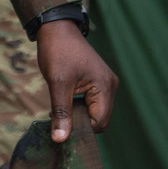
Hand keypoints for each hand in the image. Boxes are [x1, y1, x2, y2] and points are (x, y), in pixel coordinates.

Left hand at [36, 18, 117, 141]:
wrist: (57, 28)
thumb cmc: (58, 51)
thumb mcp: (58, 83)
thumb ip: (61, 112)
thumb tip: (60, 140)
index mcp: (106, 86)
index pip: (99, 123)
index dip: (80, 128)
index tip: (61, 125)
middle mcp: (111, 86)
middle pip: (99, 120)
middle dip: (79, 122)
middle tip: (58, 117)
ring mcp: (106, 84)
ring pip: (95, 113)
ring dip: (78, 115)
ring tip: (61, 108)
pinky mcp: (98, 82)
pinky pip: (92, 104)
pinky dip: (79, 107)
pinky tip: (66, 101)